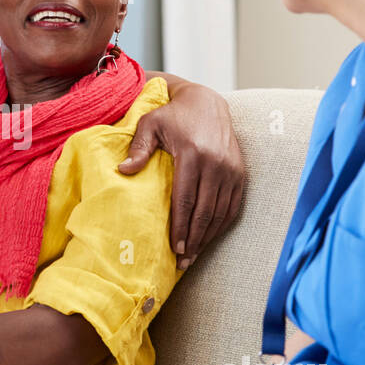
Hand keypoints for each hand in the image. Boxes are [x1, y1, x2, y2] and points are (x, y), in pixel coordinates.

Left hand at [121, 81, 244, 267]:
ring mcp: (231, 169)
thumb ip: (138, 148)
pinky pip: (233, 206)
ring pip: (220, 212)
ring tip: (194, 256)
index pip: (185, 199)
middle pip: (204, 212)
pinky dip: (221, 225)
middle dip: (194, 239)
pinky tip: (209, 238)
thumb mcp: (150, 123)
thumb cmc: (173, 115)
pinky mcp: (240, 172)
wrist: (207, 102)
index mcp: (192, 154)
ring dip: (208, 237)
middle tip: (183, 261)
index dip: (180, 227)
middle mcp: (215, 163)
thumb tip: (123, 171)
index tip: (175, 248)